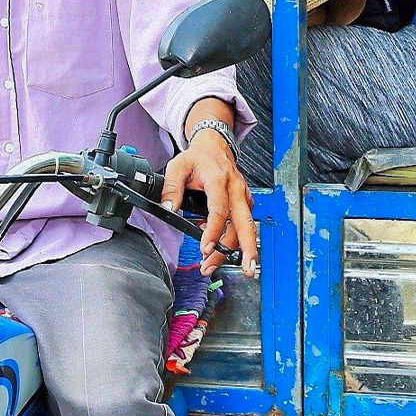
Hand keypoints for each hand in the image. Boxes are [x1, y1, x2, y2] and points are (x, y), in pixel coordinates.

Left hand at [161, 132, 257, 278]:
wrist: (215, 146)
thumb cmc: (198, 157)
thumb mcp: (177, 166)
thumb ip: (171, 187)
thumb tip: (169, 208)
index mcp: (219, 180)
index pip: (220, 210)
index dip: (213, 231)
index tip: (205, 248)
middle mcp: (236, 190)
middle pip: (245, 224)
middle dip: (247, 248)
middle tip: (246, 269)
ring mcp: (242, 197)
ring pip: (244, 228)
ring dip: (233, 250)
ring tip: (212, 265)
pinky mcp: (244, 203)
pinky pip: (242, 224)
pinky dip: (232, 240)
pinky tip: (217, 248)